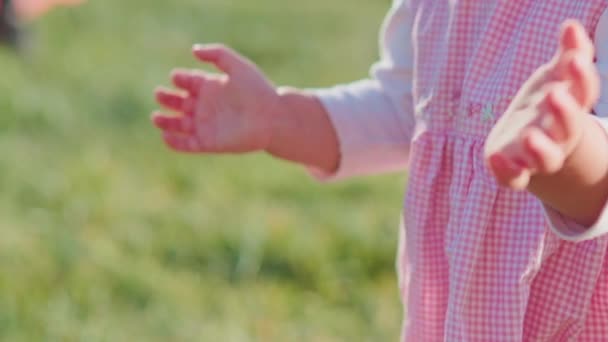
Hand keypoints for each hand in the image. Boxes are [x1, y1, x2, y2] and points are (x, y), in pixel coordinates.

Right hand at [152, 44, 279, 153]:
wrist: (273, 117)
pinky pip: (187, 144)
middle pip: (179, 102)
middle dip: (167, 99)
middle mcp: (207, 106)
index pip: (188, 82)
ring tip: (156, 118)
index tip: (176, 78)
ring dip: (165, 122)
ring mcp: (207, 125)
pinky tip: (166, 136)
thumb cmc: (257, 90)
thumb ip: (217, 54)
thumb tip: (193, 51)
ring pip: (179, 125)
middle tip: (159, 95)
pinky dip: (175, 143)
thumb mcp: (238, 66)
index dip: (179, 79)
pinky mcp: (209, 143)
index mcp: (212, 87)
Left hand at [484, 20, 599, 189]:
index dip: (582, 78)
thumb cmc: (545, 102)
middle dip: (564, 112)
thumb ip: (568, 54)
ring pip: (547, 159)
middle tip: (554, 95)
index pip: (584, 93)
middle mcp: (559, 134)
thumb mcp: (555, 76)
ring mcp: (538, 154)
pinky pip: (514, 178)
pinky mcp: (515, 169)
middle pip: (568, 127)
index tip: (575, 60)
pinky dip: (507, 172)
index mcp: (571, 107)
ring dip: (540, 149)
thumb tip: (571, 26)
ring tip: (529, 135)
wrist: (527, 140)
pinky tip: (495, 158)